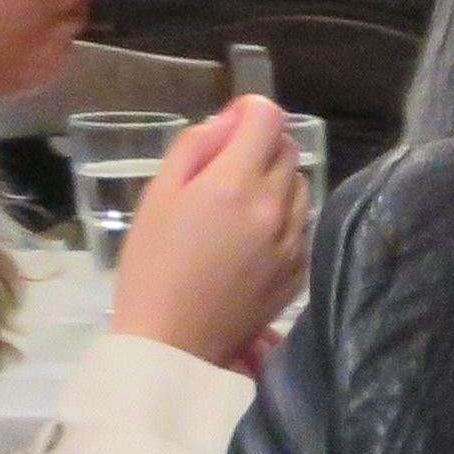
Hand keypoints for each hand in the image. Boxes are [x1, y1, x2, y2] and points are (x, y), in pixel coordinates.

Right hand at [110, 97, 310, 366]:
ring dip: (276, 183)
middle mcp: (274, 209)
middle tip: (227, 169)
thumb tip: (228, 122)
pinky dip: (283, 220)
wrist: (172, 342)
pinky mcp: (299, 273)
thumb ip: (196, 147)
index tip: (232, 125)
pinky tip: (252, 240)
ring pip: (300, 188)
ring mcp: (293, 243)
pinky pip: (301, 227)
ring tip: (240, 207)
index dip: (250, 111)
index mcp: (236, 184)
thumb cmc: (152, 264)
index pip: (269, 118)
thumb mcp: (159, 193)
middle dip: (261, 147)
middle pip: (288, 151)